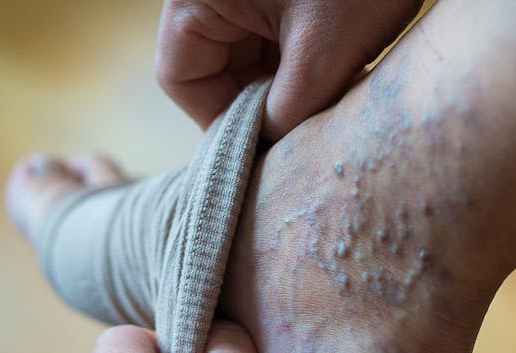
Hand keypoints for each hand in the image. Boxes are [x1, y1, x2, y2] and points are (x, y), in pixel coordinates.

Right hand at [155, 0, 422, 139]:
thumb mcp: (324, 50)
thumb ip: (287, 110)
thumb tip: (267, 150)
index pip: (181, 76)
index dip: (217, 121)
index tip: (258, 149)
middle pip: (215, 68)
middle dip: (257, 104)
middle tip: (298, 129)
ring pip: (248, 56)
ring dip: (282, 86)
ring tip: (326, 96)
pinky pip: (274, 39)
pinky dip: (299, 62)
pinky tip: (335, 72)